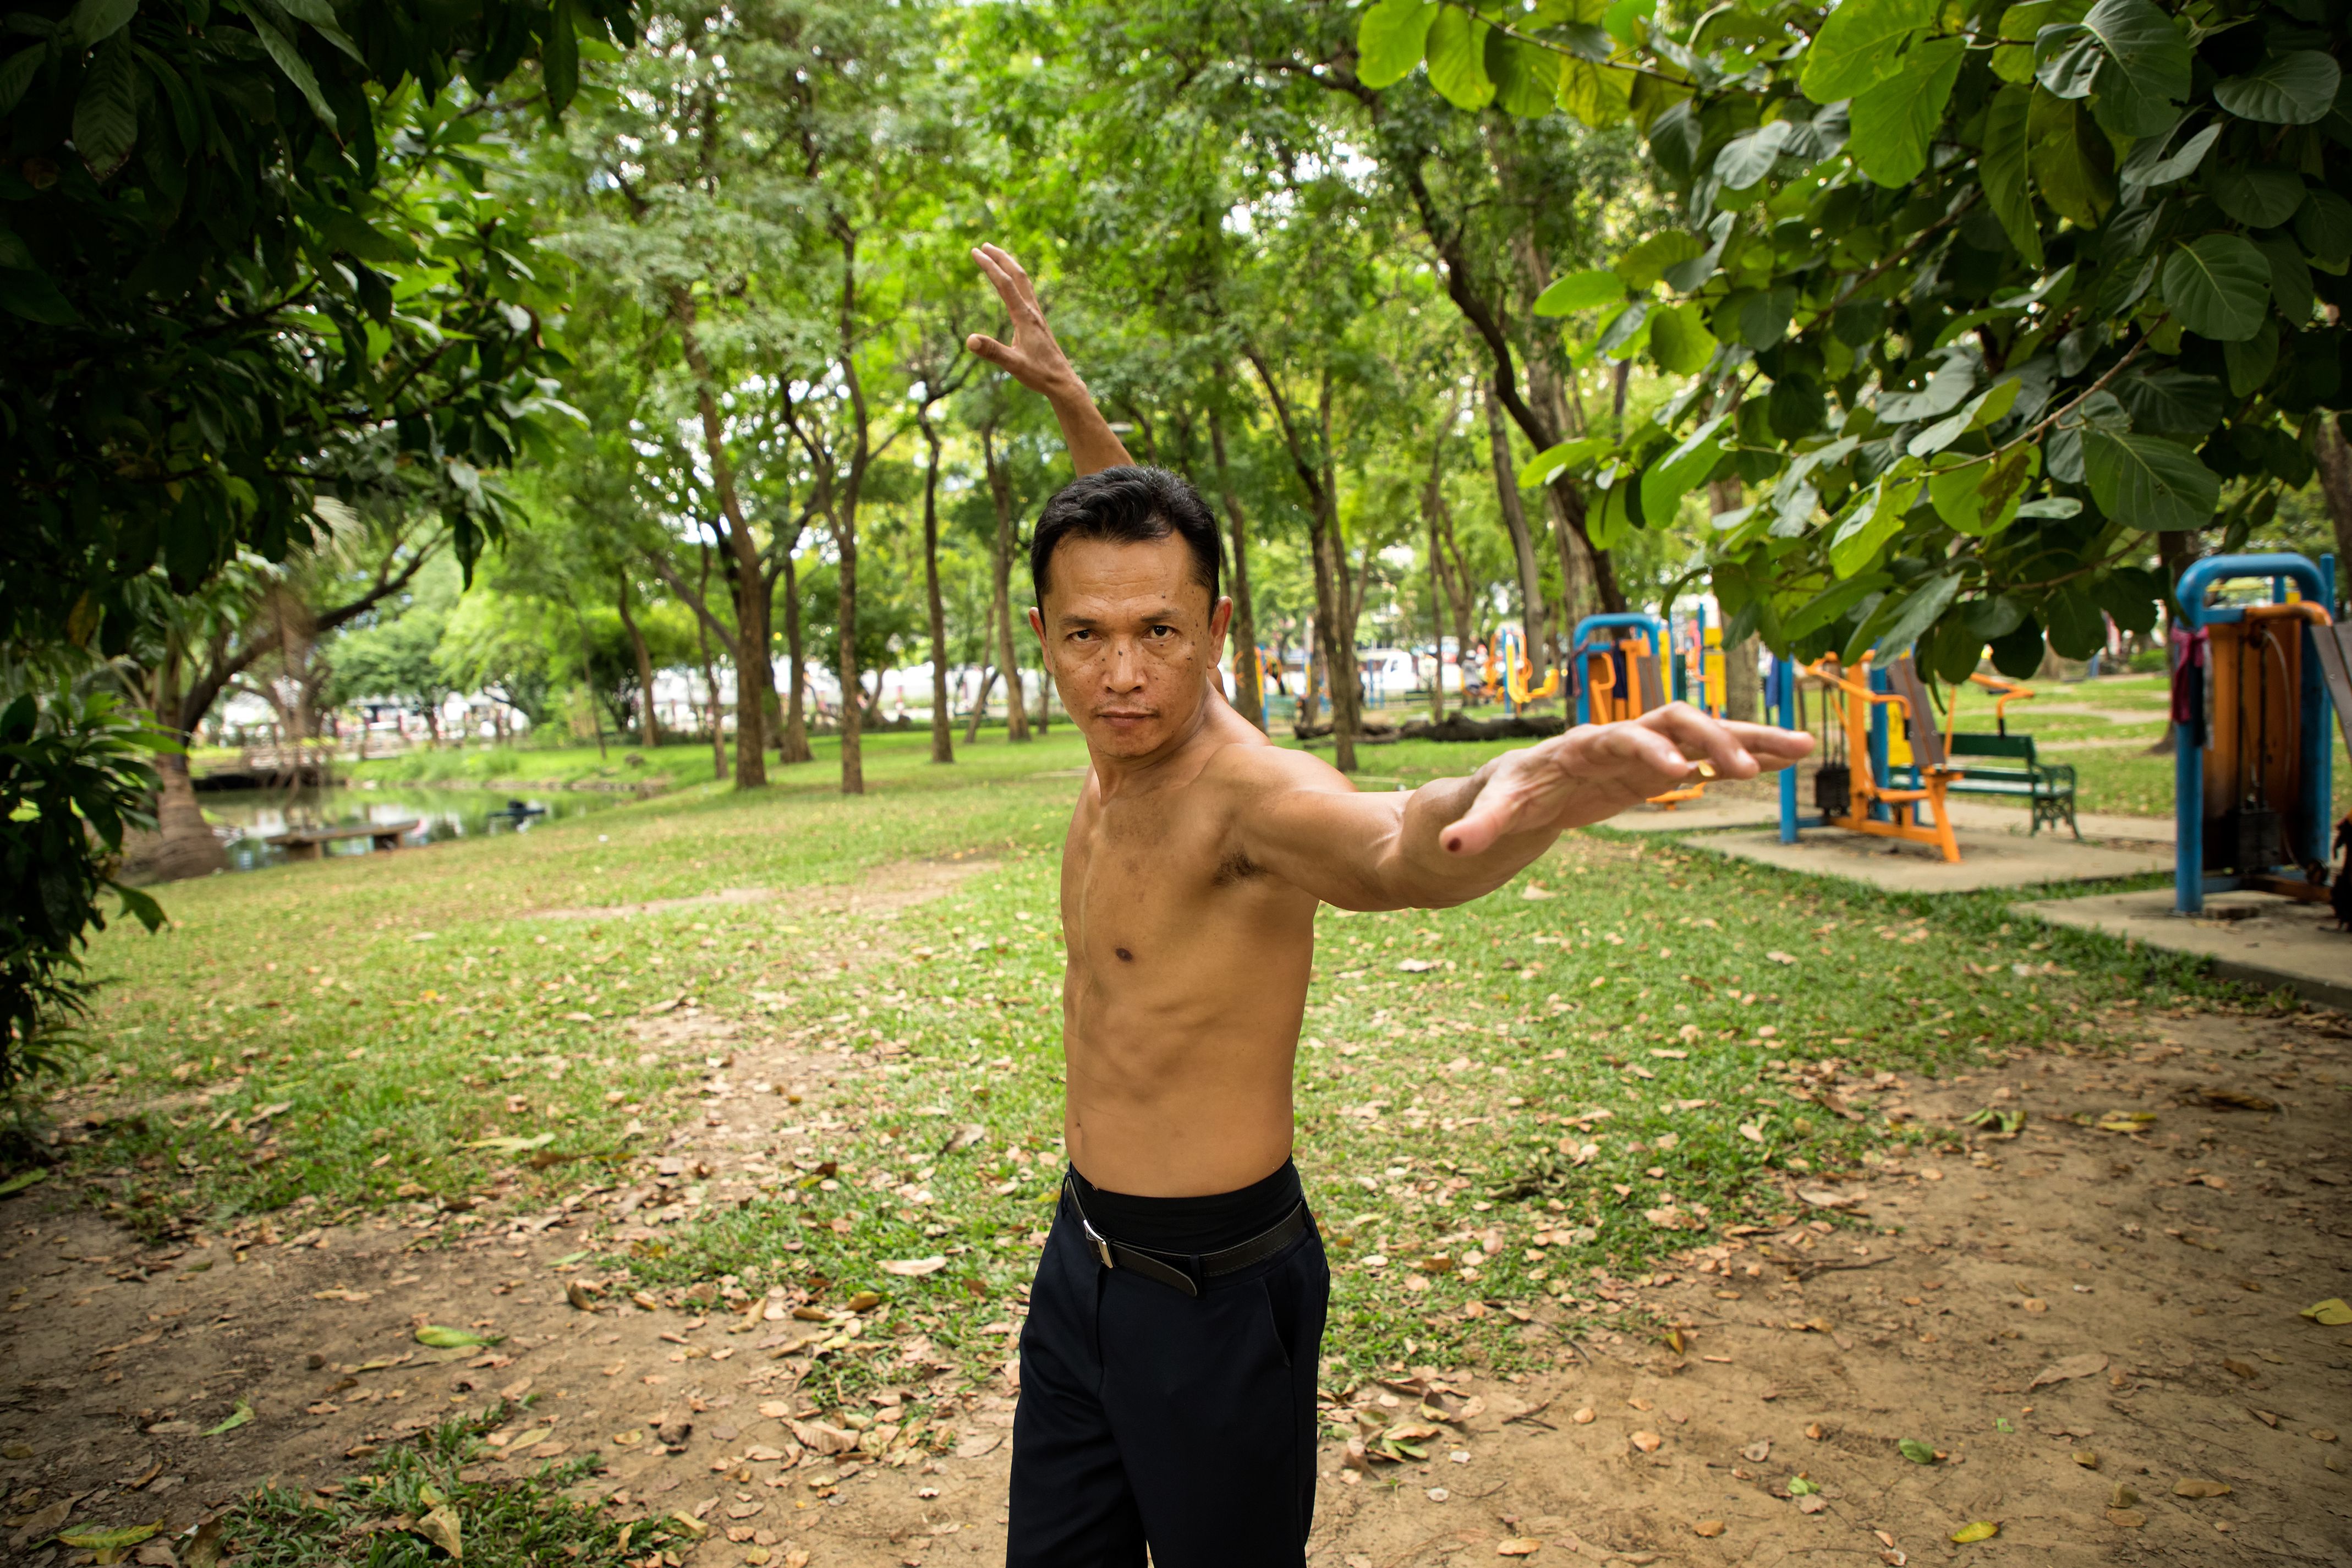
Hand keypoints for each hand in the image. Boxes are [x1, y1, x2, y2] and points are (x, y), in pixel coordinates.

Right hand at [967, 243, 1080, 400]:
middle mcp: (1033, 312)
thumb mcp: (1013, 365)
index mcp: (1025, 317)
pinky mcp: (1039, 322)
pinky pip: (1027, 293)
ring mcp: (1037, 316)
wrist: (1063, 382)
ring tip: (997, 257)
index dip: (990, 266)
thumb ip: (992, 352)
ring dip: (1010, 266)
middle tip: (984, 246)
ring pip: (1025, 283)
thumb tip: (970, 340)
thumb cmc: (1040, 374)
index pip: (1005, 284)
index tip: (976, 252)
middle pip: (1018, 276)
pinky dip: (1017, 281)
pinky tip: (1013, 286)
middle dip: (1001, 258)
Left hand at [1439, 703, 1814, 856]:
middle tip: (1749, 772)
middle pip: (1668, 722)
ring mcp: (1634, 754)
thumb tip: (1454, 846)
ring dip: (1745, 739)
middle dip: (1708, 741)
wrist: (1488, 803)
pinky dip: (1741, 757)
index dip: (1645, 751)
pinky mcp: (1650, 772)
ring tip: (1801, 747)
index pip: (1614, 737)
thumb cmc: (1479, 807)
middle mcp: (1608, 742)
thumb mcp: (1470, 818)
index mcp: (1569, 750)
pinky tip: (1787, 762)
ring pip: (1697, 733)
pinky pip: (1703, 758)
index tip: (1676, 774)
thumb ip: (1473, 828)